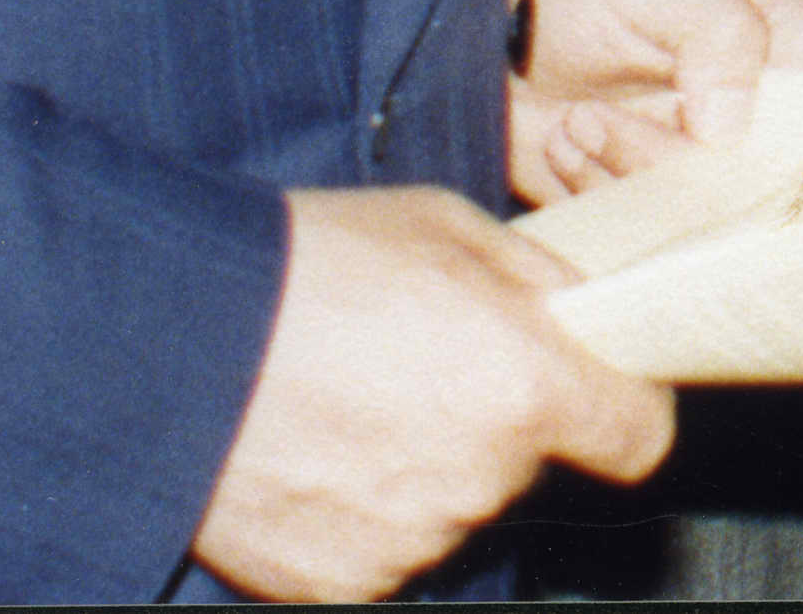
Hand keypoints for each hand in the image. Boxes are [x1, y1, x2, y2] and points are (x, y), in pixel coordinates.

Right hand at [188, 181, 668, 600]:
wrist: (166, 340)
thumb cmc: (304, 266)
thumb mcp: (443, 226)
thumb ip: (533, 279)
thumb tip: (578, 311)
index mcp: (522, 385)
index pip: (636, 435)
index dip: (622, 408)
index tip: (597, 390)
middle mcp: (479, 479)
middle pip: (526, 463)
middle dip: (492, 417)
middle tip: (415, 362)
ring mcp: (409, 542)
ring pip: (453, 505)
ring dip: (424, 464)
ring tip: (348, 399)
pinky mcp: (340, 584)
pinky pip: (383, 547)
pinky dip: (360, 512)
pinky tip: (315, 450)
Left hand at [505, 0, 802, 202]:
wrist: (492, 40)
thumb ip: (714, 32)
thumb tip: (739, 124)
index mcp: (798, 46)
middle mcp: (769, 121)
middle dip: (755, 185)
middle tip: (691, 158)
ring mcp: (713, 175)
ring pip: (722, 218)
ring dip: (648, 173)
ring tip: (591, 122)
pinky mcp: (657, 216)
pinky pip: (656, 239)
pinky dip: (608, 198)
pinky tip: (574, 147)